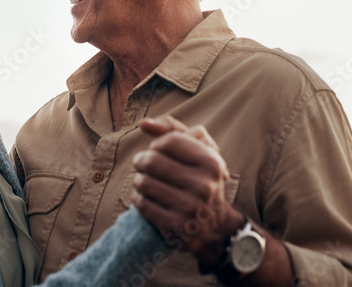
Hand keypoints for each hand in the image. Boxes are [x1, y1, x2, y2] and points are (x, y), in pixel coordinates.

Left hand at [131, 116, 244, 269]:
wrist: (213, 227)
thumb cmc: (198, 180)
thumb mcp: (196, 152)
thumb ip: (171, 130)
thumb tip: (144, 124)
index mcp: (211, 163)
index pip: (170, 140)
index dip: (157, 144)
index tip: (157, 151)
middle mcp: (204, 185)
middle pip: (152, 160)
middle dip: (141, 161)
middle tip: (142, 165)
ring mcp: (190, 207)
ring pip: (143, 182)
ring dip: (138, 181)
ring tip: (144, 182)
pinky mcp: (176, 226)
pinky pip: (141, 204)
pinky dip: (138, 198)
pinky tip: (146, 198)